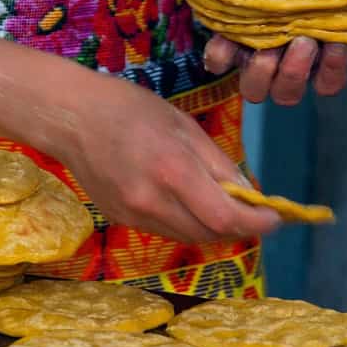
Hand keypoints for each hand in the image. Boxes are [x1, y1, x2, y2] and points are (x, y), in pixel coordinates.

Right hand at [56, 76, 282, 242]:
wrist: (71, 119)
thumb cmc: (130, 109)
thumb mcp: (184, 125)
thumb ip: (218, 164)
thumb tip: (248, 194)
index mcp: (173, 171)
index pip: (225, 217)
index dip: (256, 223)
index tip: (275, 218)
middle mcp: (152, 201)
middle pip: (209, 234)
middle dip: (238, 227)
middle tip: (251, 211)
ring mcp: (133, 215)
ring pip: (188, 237)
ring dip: (211, 228)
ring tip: (218, 204)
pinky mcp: (120, 220)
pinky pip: (164, 231)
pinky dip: (184, 222)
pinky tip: (182, 201)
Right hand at [203, 35, 346, 105]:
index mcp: (243, 42)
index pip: (218, 61)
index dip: (219, 57)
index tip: (229, 39)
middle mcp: (266, 64)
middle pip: (252, 90)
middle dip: (261, 71)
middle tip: (274, 44)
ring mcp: (297, 73)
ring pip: (286, 95)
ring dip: (293, 72)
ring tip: (306, 41)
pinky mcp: (328, 74)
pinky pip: (327, 85)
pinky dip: (331, 68)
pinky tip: (337, 43)